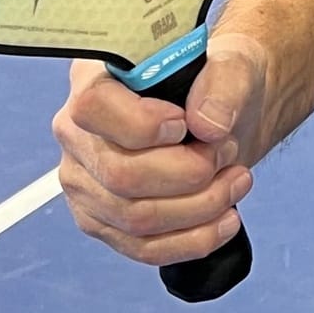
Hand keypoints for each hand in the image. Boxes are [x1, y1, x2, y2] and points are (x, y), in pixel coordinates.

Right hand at [52, 34, 268, 271]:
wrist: (220, 117)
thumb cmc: (215, 85)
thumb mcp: (232, 66)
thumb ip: (223, 84)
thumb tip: (208, 124)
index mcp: (94, 79)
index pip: (94, 108)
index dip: (142, 124)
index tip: (185, 125)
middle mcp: (77, 133)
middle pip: (120, 174)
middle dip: (189, 173)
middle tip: (226, 153)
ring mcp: (85, 182)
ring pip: (135, 218)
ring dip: (199, 206)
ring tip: (236, 182)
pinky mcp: (103, 220)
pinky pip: (142, 246)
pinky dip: (193, 239)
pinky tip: (225, 220)